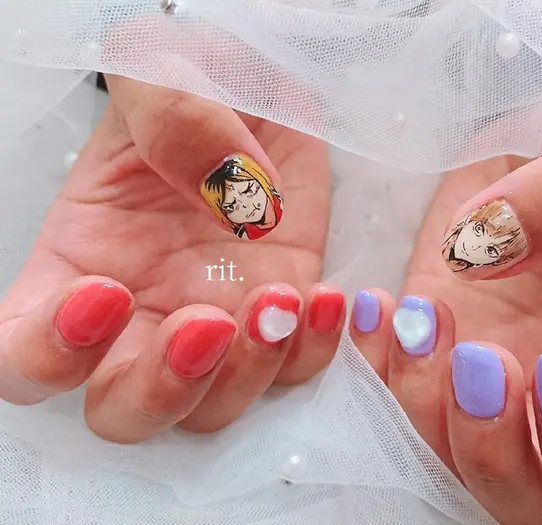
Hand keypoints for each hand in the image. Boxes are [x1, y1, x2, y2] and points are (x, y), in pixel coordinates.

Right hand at [0, 77, 343, 442]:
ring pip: (214, 407)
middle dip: (161, 388)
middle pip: (124, 411)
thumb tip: (228, 192)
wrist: (265, 96)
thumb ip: (172, 115)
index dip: (48, 355)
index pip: (23, 355)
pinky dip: (311, 349)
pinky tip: (322, 298)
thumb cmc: (195, 82)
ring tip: (279, 298)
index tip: (104, 293)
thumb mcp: (164, 69)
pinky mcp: (284, 316)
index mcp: (81, 265)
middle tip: (204, 323)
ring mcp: (219, 322)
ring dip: (246, 373)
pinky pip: (296, 367)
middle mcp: (142, 314)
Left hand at [351, 111, 541, 523]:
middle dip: (490, 445)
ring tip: (422, 313)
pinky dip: (371, 361)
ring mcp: (472, 375)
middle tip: (482, 355)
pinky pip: (381, 388)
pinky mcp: (416, 344)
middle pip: (519, 498)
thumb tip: (497, 246)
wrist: (518, 142)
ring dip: (421, 401)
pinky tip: (376, 305)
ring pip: (438, 454)